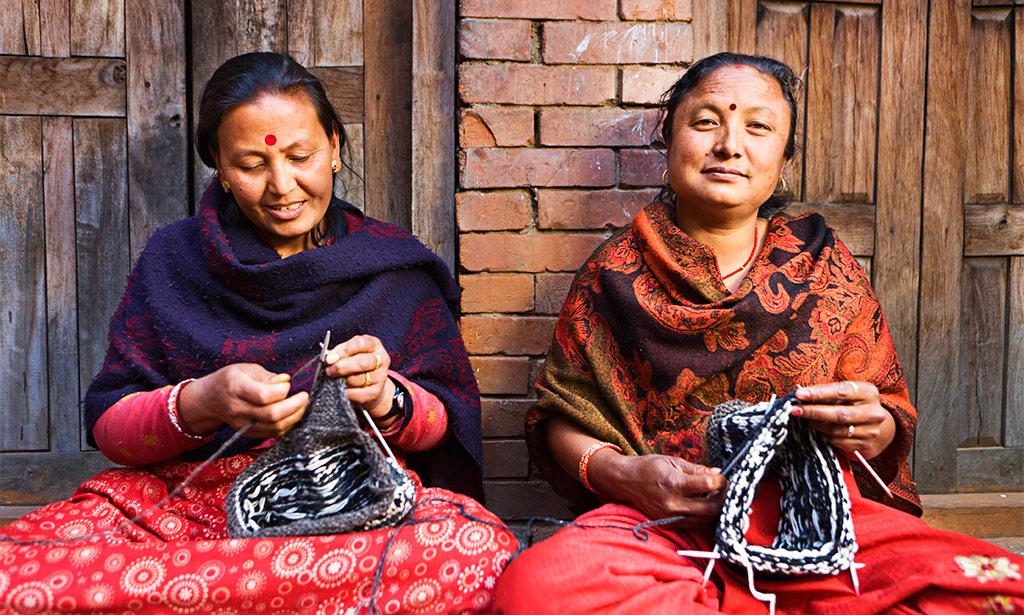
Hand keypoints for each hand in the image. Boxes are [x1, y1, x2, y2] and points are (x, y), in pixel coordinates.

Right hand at [176, 363, 307, 438]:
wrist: (210, 400)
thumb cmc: (230, 380)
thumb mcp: (246, 369)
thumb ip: (267, 376)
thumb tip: (285, 381)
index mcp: (236, 388)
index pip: (263, 395)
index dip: (282, 391)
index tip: (289, 383)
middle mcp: (238, 409)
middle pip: (272, 415)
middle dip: (295, 406)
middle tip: (304, 397)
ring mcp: (242, 424)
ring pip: (274, 427)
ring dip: (294, 417)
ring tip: (302, 405)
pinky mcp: (248, 433)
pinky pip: (272, 434)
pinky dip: (287, 426)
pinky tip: (292, 415)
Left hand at [324, 334, 394, 418]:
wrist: (370, 383)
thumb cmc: (356, 362)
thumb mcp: (350, 351)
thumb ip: (340, 352)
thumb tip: (329, 358)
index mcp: (374, 345)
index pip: (361, 344)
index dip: (344, 351)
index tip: (329, 359)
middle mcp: (381, 360)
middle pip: (362, 363)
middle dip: (341, 367)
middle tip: (329, 371)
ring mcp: (380, 377)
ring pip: (358, 379)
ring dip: (341, 381)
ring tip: (333, 380)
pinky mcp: (376, 392)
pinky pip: (357, 394)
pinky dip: (345, 392)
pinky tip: (340, 389)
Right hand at [590, 451, 726, 525]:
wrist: (626, 481)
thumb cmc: (649, 468)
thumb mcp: (672, 461)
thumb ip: (697, 469)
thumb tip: (718, 474)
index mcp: (674, 483)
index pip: (709, 485)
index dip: (722, 482)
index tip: (724, 478)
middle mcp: (672, 504)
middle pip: (711, 509)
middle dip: (723, 499)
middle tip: (725, 490)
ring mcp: (670, 517)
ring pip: (705, 520)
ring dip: (715, 509)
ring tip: (715, 496)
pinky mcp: (668, 524)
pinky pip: (694, 524)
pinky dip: (703, 516)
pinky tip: (704, 505)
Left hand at [793, 381, 894, 459]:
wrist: (876, 423)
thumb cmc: (853, 403)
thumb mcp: (846, 393)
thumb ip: (827, 393)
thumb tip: (800, 396)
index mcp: (868, 392)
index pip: (841, 391)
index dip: (819, 393)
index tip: (799, 394)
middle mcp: (873, 411)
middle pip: (840, 414)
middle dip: (814, 412)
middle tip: (794, 410)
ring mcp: (872, 430)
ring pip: (837, 430)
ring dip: (817, 425)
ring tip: (805, 419)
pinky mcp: (866, 443)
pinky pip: (839, 442)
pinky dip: (826, 436)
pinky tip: (819, 431)